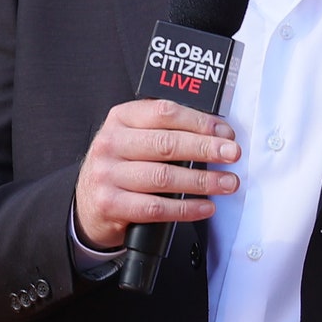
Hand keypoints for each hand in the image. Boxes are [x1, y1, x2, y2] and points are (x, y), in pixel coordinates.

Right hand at [73, 100, 240, 249]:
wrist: (88, 203)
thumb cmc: (122, 166)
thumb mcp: (135, 139)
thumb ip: (167, 131)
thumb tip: (218, 135)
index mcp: (121, 119)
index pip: (164, 113)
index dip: (199, 122)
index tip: (225, 133)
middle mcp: (111, 144)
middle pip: (166, 144)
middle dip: (206, 149)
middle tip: (233, 154)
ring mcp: (107, 175)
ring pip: (163, 176)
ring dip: (203, 181)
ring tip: (228, 183)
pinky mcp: (110, 204)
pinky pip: (156, 207)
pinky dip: (187, 209)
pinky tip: (206, 207)